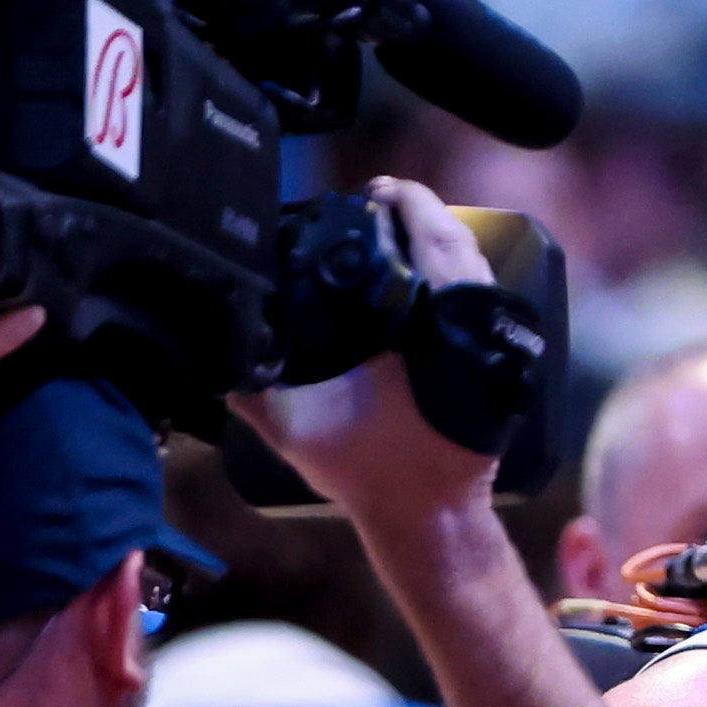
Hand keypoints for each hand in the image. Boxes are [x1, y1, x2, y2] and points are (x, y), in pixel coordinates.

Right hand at [227, 178, 503, 534]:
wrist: (426, 514)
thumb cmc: (368, 472)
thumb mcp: (299, 432)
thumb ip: (254, 390)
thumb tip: (209, 357)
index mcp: (424, 332)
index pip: (428, 240)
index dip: (404, 207)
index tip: (374, 192)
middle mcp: (463, 329)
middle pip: (457, 241)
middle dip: (420, 211)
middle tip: (380, 201)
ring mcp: (488, 341)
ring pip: (476, 265)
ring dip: (440, 237)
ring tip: (399, 223)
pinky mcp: (497, 357)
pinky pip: (483, 296)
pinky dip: (457, 272)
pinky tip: (422, 268)